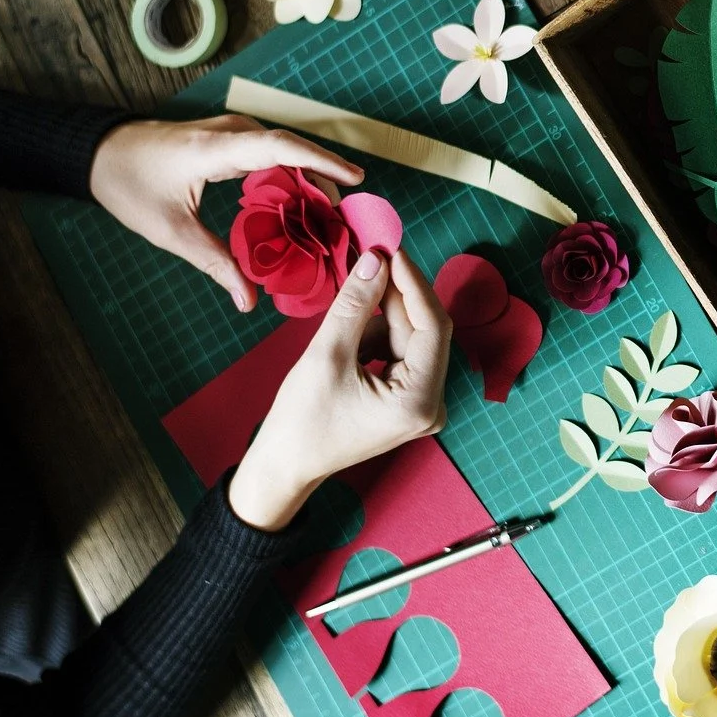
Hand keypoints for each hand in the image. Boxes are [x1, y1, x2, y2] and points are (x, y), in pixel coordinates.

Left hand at [89, 115, 363, 310]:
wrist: (97, 152)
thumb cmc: (129, 185)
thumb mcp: (171, 231)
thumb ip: (215, 264)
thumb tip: (248, 302)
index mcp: (217, 149)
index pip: (282, 148)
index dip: (322, 162)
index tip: (356, 179)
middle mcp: (231, 132)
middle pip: (292, 150)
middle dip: (324, 180)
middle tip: (346, 219)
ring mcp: (231, 130)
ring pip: (284, 151)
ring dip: (308, 178)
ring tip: (329, 215)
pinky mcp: (229, 136)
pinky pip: (271, 152)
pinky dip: (290, 175)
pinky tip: (297, 203)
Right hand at [230, 250, 450, 530]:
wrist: (284, 465)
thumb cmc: (300, 420)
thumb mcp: (326, 354)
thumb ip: (356, 304)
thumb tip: (375, 259)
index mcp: (420, 401)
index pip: (433, 327)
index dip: (413, 284)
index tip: (393, 252)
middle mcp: (432, 405)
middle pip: (424, 332)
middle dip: (397, 296)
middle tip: (374, 257)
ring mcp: (422, 405)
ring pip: (409, 340)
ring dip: (381, 316)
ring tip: (349, 303)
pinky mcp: (407, 401)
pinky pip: (399, 354)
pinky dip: (376, 336)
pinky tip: (349, 335)